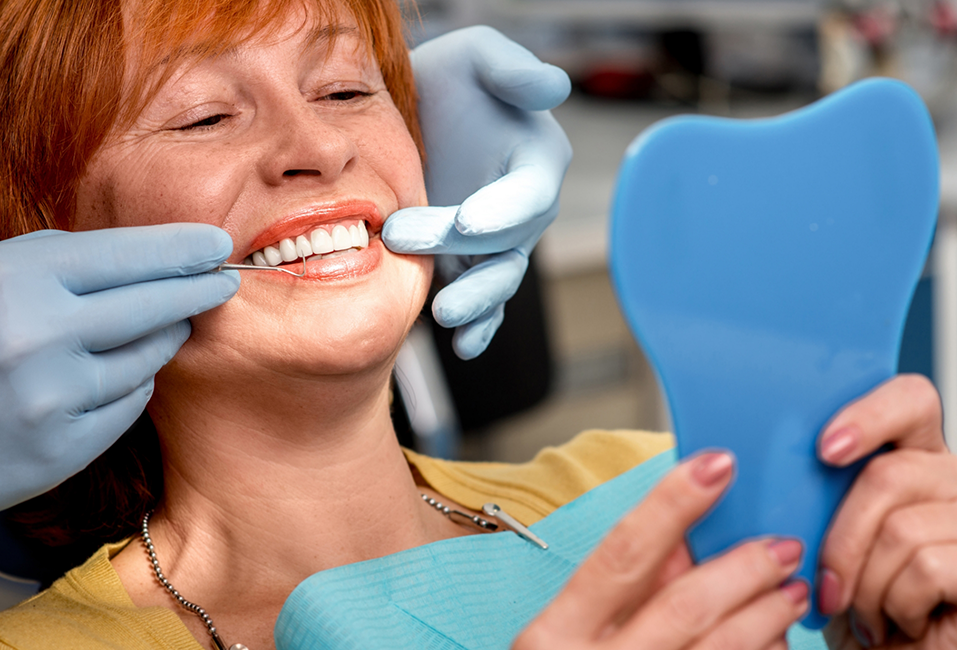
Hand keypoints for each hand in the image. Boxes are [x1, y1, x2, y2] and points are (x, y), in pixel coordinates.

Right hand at [0, 225, 237, 561]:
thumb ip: (38, 266)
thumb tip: (120, 260)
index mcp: (9, 278)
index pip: (125, 254)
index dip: (179, 248)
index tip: (214, 243)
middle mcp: (39, 334)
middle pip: (153, 303)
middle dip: (198, 288)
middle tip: (223, 280)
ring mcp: (53, 398)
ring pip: (146, 358)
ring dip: (161, 339)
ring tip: (164, 327)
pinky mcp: (60, 449)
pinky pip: (126, 407)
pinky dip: (128, 387)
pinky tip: (117, 377)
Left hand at [384, 26, 572, 358]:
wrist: (409, 112)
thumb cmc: (450, 77)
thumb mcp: (477, 55)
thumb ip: (512, 70)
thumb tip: (553, 87)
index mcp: (536, 160)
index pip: (529, 194)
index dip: (504, 211)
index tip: (469, 222)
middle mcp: (523, 208)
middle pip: (506, 243)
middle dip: (463, 251)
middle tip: (403, 238)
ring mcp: (496, 243)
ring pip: (497, 281)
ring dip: (475, 303)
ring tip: (444, 315)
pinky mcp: (467, 264)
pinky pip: (482, 302)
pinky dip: (478, 328)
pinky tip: (463, 346)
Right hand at [517, 453, 809, 649]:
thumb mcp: (567, 637)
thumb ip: (618, 589)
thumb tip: (681, 537)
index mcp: (552, 637)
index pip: (622, 553)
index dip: (673, 503)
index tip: (719, 464)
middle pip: (685, 604)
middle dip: (745, 567)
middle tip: (782, 546)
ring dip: (768, 616)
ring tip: (791, 591)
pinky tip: (776, 643)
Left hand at [815, 375, 956, 648]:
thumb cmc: (854, 606)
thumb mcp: (825, 536)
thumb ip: (820, 491)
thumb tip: (778, 461)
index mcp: (921, 459)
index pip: (911, 399)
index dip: (868, 415)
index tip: (825, 450)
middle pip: (888, 474)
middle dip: (842, 541)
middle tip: (833, 589)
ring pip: (902, 529)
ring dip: (868, 586)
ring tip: (872, 612)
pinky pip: (928, 567)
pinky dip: (898, 605)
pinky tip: (904, 622)